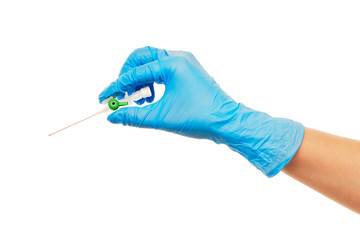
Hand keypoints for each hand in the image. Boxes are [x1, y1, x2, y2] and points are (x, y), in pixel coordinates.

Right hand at [99, 47, 303, 176]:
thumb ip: (134, 117)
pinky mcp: (187, 71)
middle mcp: (178, 57)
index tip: (104, 97)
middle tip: (121, 94)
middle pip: (141, 57)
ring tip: (140, 100)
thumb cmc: (200, 117)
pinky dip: (152, 81)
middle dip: (127, 75)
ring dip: (140, 79)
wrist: (227, 122)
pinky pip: (162, 69)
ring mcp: (184, 63)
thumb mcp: (162, 117)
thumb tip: (112, 117)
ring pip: (151, 62)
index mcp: (173, 64)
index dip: (117, 86)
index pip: (135, 73)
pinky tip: (152, 98)